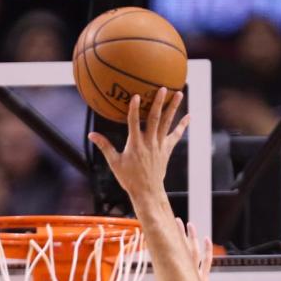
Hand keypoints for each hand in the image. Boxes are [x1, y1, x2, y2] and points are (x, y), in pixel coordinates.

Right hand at [87, 88, 189, 205]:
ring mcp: (159, 146)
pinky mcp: (166, 150)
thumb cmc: (129, 178)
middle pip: (155, 119)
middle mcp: (149, 143)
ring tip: (179, 94)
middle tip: (164, 89)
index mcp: (135, 145)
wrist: (147, 192)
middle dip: (159, 103)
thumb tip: (91, 135)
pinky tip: (189, 116)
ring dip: (173, 108)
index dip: (135, 109)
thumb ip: (104, 146)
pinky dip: (182, 126)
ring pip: (167, 123)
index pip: (134, 123)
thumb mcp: (114, 162)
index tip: (136, 96)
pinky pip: (175, 135)